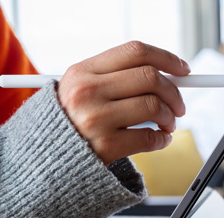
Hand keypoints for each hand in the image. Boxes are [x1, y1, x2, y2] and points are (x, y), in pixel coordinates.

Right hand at [57, 41, 189, 165]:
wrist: (41, 159)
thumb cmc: (67, 123)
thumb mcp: (77, 90)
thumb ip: (114, 77)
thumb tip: (167, 73)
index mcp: (82, 72)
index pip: (135, 52)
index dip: (166, 58)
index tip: (182, 69)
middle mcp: (87, 92)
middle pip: (150, 77)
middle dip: (174, 92)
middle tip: (179, 105)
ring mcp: (95, 119)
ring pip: (153, 106)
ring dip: (169, 117)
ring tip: (167, 124)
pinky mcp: (104, 147)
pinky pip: (148, 137)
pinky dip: (162, 139)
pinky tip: (158, 140)